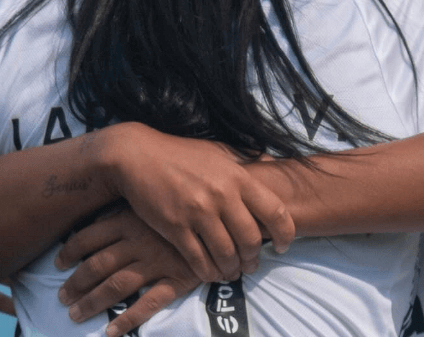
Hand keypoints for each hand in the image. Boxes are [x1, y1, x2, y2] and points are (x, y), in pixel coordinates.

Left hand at [55, 208, 200, 336]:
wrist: (225, 212)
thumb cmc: (186, 203)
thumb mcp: (153, 201)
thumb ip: (127, 211)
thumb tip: (97, 221)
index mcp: (131, 219)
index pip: (90, 236)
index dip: (70, 251)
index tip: (58, 262)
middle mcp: (140, 240)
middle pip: (99, 264)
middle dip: (76, 283)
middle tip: (62, 297)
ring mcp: (158, 260)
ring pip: (117, 284)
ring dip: (93, 302)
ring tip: (76, 315)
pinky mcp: (178, 277)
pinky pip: (149, 302)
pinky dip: (128, 319)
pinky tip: (111, 331)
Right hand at [97, 124, 293, 281]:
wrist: (138, 156)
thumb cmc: (182, 154)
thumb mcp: (219, 151)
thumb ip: (247, 160)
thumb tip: (274, 164)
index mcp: (238, 177)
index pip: (275, 211)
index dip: (285, 234)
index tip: (283, 246)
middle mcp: (222, 195)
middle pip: (251, 240)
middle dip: (253, 258)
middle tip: (251, 264)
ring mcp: (198, 212)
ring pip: (226, 254)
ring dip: (232, 269)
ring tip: (231, 271)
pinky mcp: (175, 227)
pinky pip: (199, 260)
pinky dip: (208, 273)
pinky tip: (210, 273)